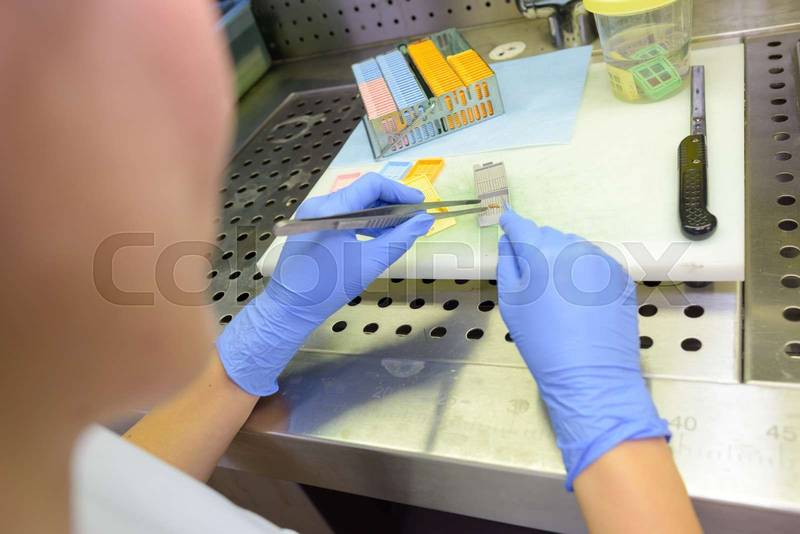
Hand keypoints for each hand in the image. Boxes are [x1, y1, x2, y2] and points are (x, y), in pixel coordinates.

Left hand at [216, 173, 432, 395]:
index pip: (372, 184)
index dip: (400, 191)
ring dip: (379, 215)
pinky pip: (343, 217)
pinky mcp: (312, 228)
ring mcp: (313, 216)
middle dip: (392, 204)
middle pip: (363, 193)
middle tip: (414, 218)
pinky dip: (363, 224)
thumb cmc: (329, 286)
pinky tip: (379, 237)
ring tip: (400, 230)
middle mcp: (320, 205)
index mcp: (331, 208)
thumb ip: (400, 238)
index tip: (420, 204)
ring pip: (354, 205)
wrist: (291, 308)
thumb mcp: (370, 262)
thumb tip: (424, 221)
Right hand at [496, 209, 668, 489]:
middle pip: (549, 236)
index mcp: (542, 252)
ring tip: (557, 292)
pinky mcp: (621, 277)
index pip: (522, 227)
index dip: (511, 224)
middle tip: (531, 276)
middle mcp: (575, 248)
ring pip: (574, 249)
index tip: (506, 221)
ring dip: (562, 259)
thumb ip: (508, 265)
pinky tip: (580, 300)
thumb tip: (510, 243)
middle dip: (538, 247)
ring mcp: (602, 260)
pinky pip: (595, 264)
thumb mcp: (512, 303)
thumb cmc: (542, 341)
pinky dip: (583, 273)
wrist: (591, 375)